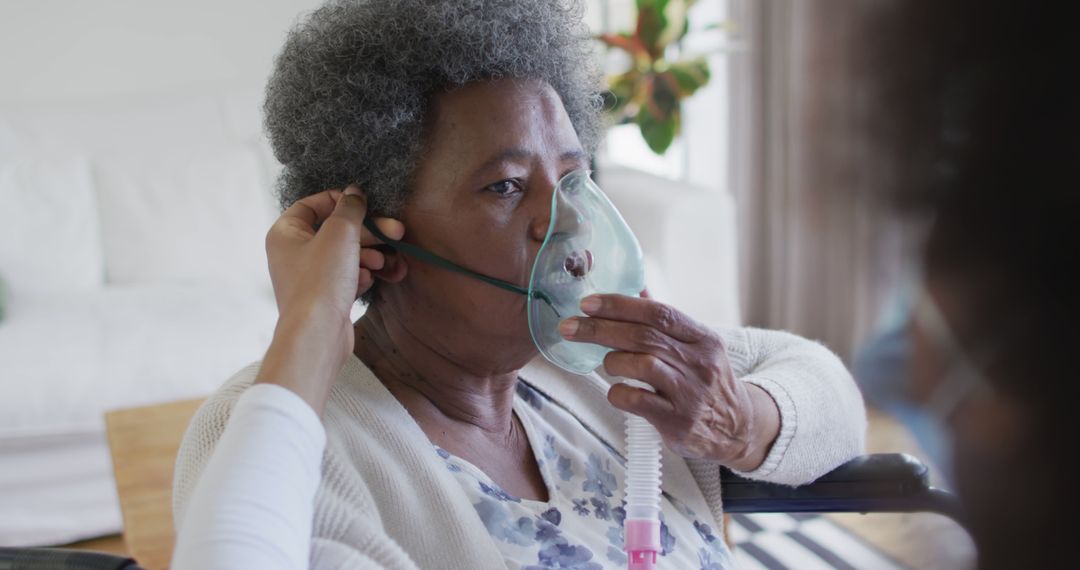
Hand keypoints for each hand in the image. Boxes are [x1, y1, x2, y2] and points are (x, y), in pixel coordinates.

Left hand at [258, 186, 405, 412]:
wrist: (318, 333)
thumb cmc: (320, 280)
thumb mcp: (339, 233)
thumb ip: (350, 208)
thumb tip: (354, 193)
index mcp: (286, 233)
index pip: (311, 205)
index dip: (339, 201)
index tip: (363, 205)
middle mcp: (293, 253)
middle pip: (337, 231)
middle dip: (369, 233)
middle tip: (396, 232)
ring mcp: (310, 277)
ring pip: (346, 255)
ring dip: (371, 255)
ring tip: (387, 263)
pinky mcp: (325, 297)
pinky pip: (348, 276)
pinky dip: (362, 275)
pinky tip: (370, 280)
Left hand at [558, 293, 779, 470]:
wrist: (738, 428)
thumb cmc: (706, 381)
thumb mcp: (696, 347)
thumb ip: (664, 321)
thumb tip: (633, 287)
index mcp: (703, 339)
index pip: (659, 312)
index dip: (621, 304)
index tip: (588, 303)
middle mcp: (700, 364)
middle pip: (644, 337)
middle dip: (600, 329)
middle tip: (570, 326)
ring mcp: (690, 394)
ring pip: (643, 365)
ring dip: (613, 361)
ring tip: (605, 363)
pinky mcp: (679, 422)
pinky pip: (638, 401)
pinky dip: (618, 393)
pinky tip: (617, 391)